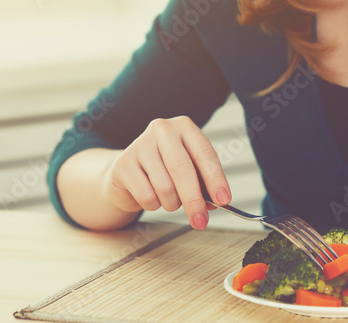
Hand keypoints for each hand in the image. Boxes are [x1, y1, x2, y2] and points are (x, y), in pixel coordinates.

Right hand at [100, 116, 231, 229]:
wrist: (128, 172)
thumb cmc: (164, 169)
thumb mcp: (189, 171)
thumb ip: (203, 184)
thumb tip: (216, 202)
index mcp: (185, 127)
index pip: (205, 154)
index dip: (216, 179)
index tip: (224, 200)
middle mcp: (163, 130)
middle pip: (183, 169)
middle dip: (194, 200)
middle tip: (200, 221)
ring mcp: (140, 144)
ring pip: (165, 186)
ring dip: (171, 203)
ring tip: (169, 200)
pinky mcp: (123, 163)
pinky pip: (146, 195)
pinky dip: (153, 204)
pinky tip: (150, 196)